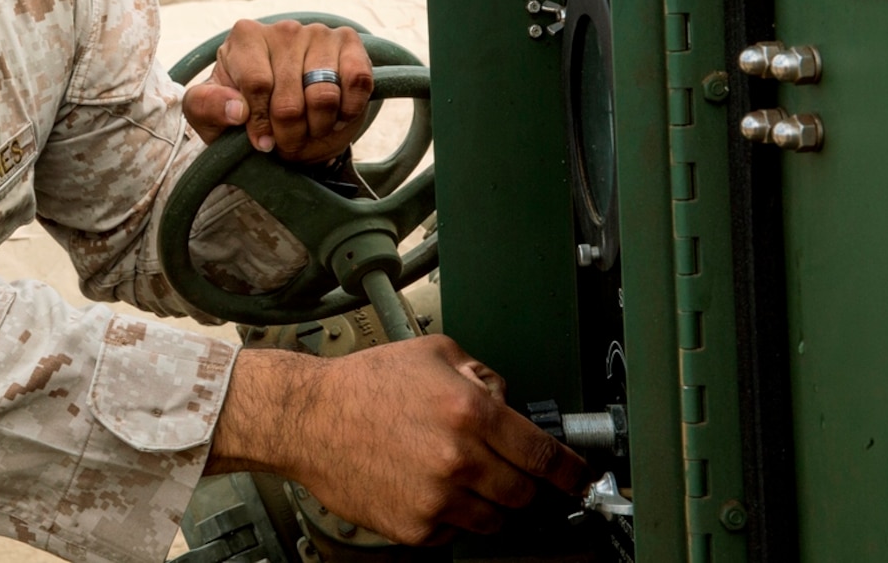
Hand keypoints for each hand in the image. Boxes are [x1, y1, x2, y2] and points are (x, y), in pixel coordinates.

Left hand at [182, 19, 372, 163]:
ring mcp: (319, 33)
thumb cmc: (240, 111)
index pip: (257, 85)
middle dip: (288, 133)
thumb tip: (237, 109)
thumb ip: (206, 108)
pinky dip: (348, 110)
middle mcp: (283, 28)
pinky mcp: (350, 43)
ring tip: (308, 128)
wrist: (282, 113)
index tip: (260, 141)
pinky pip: (358, 83)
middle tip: (286, 141)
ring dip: (318, 126)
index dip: (261, 123)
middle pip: (289, 99)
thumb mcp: (208, 115)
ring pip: (324, 96)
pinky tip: (335, 115)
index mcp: (245, 37)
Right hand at [206, 336, 590, 544]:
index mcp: (469, 411)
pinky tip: (428, 487)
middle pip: (525, 494)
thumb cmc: (362, 384)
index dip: (571, 471)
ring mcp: (437, 499)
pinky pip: (454, 533)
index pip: (544, 455)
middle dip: (525, 484)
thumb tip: (507, 399)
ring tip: (462, 478)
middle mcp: (458, 458)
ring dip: (490, 503)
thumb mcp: (431, 353)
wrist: (308, 418)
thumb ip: (480, 372)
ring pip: (495, 519)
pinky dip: (451, 516)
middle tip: (509, 472)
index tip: (579, 478)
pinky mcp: (414, 527)